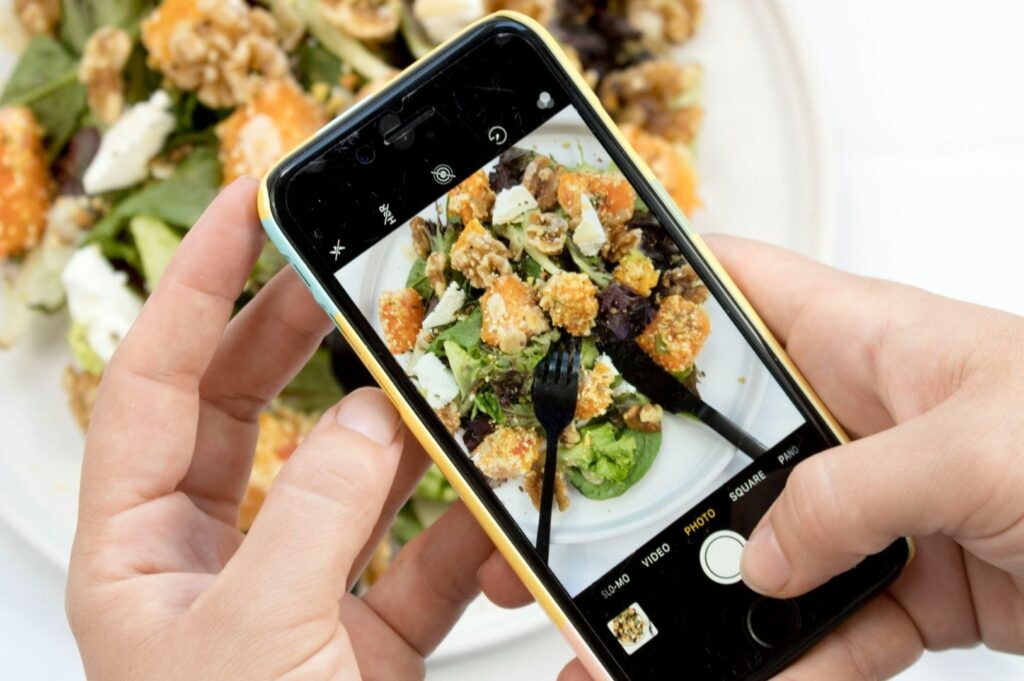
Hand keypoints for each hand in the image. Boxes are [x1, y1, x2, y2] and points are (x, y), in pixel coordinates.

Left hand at [66, 178, 517, 679]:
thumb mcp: (259, 641)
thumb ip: (316, 514)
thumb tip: (368, 417)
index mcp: (141, 555)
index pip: (151, 383)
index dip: (199, 286)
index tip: (253, 209)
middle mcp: (211, 564)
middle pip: (248, 409)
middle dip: (300, 333)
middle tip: (351, 267)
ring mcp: (294, 594)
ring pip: (348, 478)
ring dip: (403, 432)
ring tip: (445, 376)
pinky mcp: (364, 636)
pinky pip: (418, 557)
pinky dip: (463, 531)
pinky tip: (498, 508)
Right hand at [480, 234, 1023, 679]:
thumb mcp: (979, 447)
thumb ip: (851, 495)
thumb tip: (764, 558)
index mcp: (864, 338)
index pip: (733, 290)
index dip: (654, 297)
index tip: (581, 336)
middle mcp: (858, 414)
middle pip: (726, 446)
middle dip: (659, 492)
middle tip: (594, 534)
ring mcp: (878, 501)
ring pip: (768, 548)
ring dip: (715, 597)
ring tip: (653, 640)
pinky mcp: (909, 578)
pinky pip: (829, 624)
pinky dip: (793, 660)